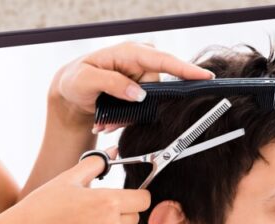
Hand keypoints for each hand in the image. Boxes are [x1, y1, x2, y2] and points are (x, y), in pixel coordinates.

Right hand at [0, 149, 148, 223]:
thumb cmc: (40, 208)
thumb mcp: (67, 179)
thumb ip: (95, 164)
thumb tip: (113, 151)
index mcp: (107, 203)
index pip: (143, 199)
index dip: (136, 195)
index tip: (126, 194)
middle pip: (134, 218)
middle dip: (122, 211)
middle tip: (97, 207)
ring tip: (84, 223)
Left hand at [49, 41, 215, 130]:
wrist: (70, 91)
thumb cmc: (76, 79)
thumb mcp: (86, 80)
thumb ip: (112, 83)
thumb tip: (137, 93)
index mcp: (129, 52)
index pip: (163, 60)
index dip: (186, 69)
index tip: (205, 77)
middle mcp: (140, 62)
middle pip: (157, 89)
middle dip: (139, 109)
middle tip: (114, 121)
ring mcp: (141, 77)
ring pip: (150, 103)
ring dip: (129, 116)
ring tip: (106, 120)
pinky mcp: (140, 91)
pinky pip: (143, 109)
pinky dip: (127, 118)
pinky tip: (110, 119)